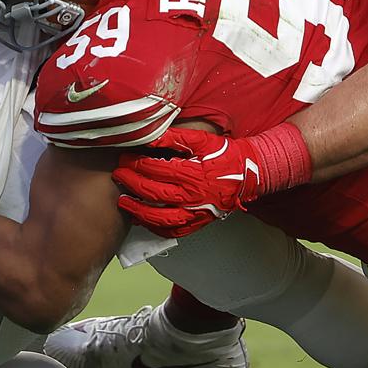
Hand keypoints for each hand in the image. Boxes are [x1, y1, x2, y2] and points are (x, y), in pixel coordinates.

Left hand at [111, 126, 261, 238]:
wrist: (249, 175)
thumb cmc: (225, 155)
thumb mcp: (203, 140)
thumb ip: (176, 138)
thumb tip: (151, 136)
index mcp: (192, 173)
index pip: (157, 169)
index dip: (137, 163)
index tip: (124, 158)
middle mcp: (192, 196)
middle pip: (154, 193)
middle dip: (131, 184)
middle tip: (118, 176)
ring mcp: (196, 213)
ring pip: (161, 218)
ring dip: (139, 211)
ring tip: (123, 202)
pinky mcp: (199, 223)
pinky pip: (174, 232)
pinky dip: (156, 229)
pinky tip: (144, 222)